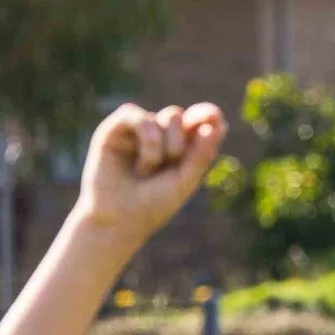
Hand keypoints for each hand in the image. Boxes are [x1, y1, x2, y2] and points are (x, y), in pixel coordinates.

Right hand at [74, 102, 228, 247]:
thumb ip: (202, 154)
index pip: (197, 121)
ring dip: (162, 147)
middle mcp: (159, 135)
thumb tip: (220, 123)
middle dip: (180, 143)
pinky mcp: (114, 129)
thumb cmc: (153, 204)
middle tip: (169, 165)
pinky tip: (142, 164)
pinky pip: (136, 115)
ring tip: (146, 173)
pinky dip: (147, 139)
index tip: (215, 116)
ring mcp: (137, 130)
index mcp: (181, 146)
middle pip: (178, 117)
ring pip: (164, 116)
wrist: (118, 220)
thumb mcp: (184, 181)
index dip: (206, 114)